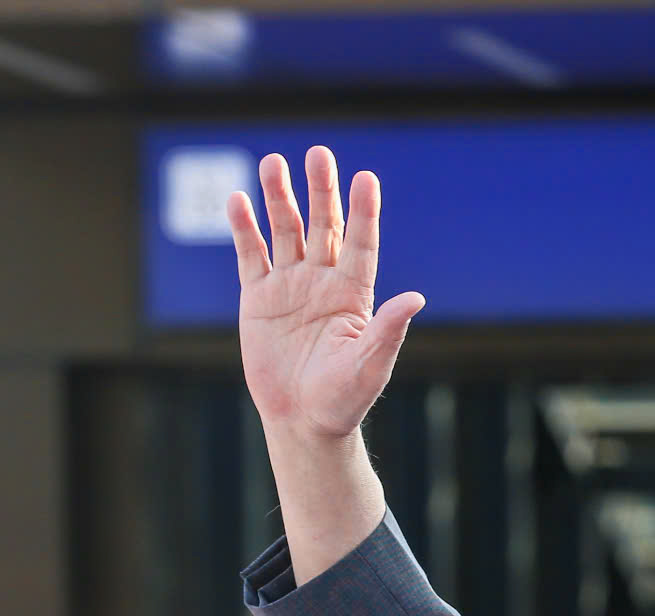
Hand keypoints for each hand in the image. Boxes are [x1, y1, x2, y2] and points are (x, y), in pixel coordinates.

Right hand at [229, 149, 421, 445]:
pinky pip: (251, 256)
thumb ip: (388, 329)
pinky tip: (238, 200)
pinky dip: (244, 228)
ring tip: (273, 163)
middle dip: (321, 191)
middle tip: (319, 154)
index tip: (366, 179)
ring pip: (284, 232)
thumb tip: (416, 298)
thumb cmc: (344, 398)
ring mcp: (290, 286)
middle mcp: (323, 281)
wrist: (303, 421)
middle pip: (323, 226)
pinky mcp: (258, 298)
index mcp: (354, 294)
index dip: (364, 212)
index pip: (361, 243)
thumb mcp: (370, 365)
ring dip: (278, 198)